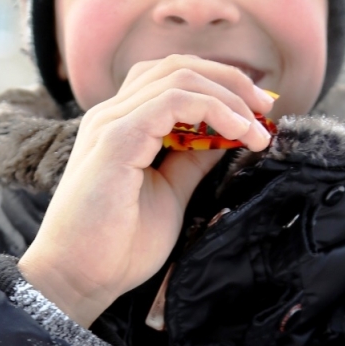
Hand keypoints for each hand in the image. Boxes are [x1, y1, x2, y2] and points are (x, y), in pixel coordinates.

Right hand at [17, 57, 274, 326]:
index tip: (257, 113)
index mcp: (122, 125)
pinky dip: (214, 109)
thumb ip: (193, 160)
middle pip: (178, 66)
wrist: (78, 278)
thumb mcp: (171, 193)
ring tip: (257, 126)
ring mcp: (112, 123)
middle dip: (230, 80)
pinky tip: (238, 131)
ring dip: (229, 96)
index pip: (172, 78)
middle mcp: (113, 115)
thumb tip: (229, 134)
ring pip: (179, 77)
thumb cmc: (118, 245)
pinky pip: (173, 102)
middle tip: (265, 108)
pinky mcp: (116, 139)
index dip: (219, 85)